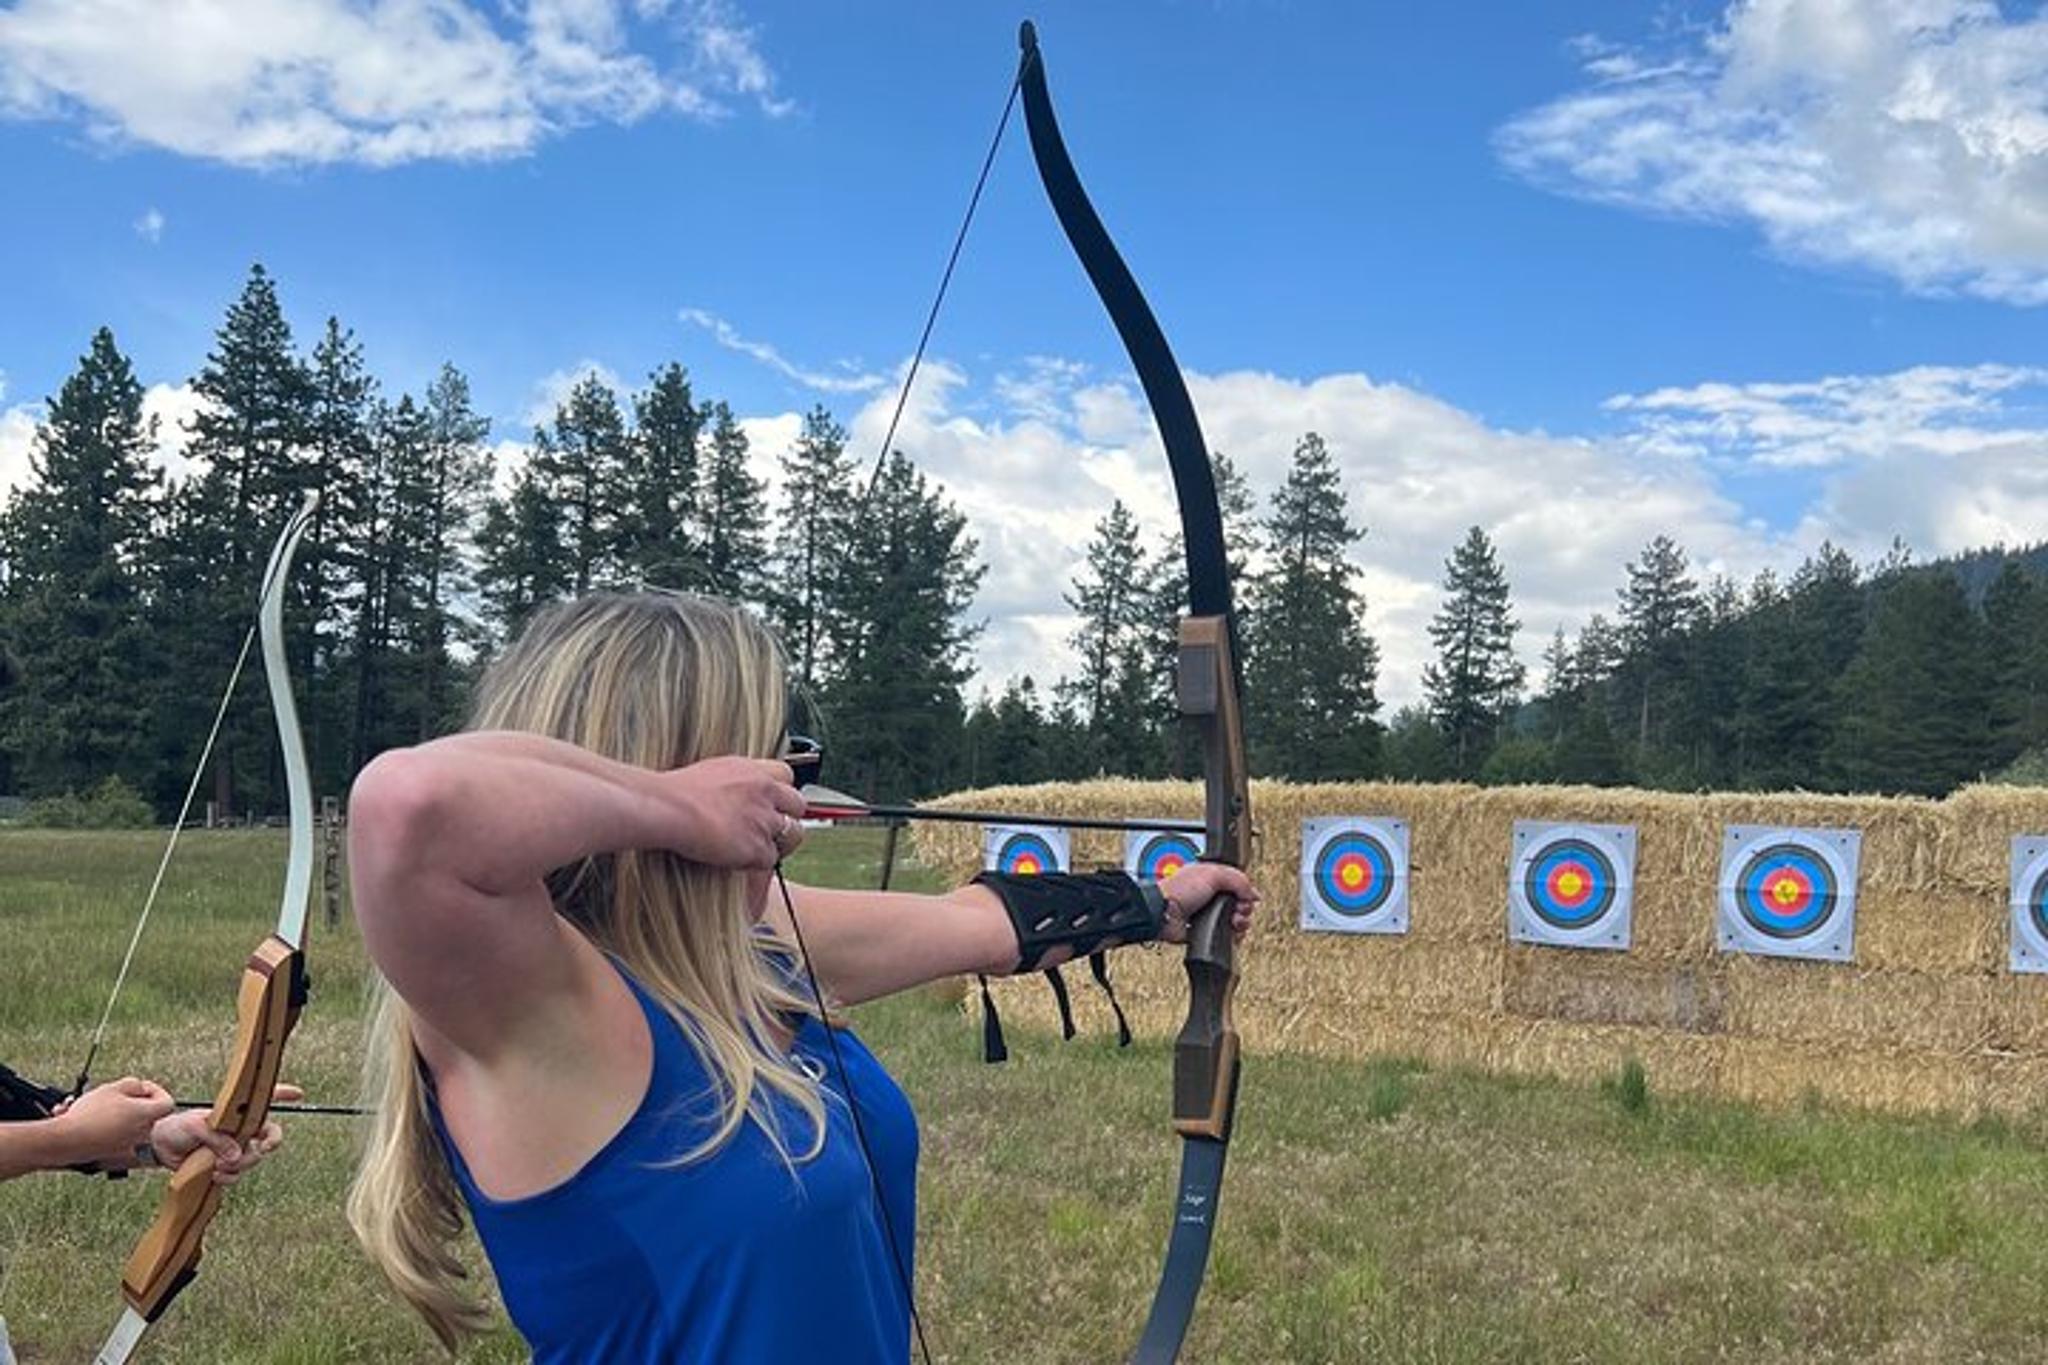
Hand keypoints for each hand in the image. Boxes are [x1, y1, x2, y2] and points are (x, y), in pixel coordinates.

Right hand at [54, 1077, 173, 1167]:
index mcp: (147, 1116)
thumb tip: (140, 1089)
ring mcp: (128, 1146)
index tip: (139, 1087)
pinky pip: (110, 1135)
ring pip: (124, 1124)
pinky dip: (99, 1126)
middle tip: (112, 1095)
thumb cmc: (91, 1114)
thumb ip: (134, 1084)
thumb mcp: (115, 1087)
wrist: (66, 1141)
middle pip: (145, 1113)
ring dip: (109, 1113)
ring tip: (85, 1105)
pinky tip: (79, 1118)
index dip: (155, 1090)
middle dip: (129, 1101)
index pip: (167, 1103)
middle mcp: (142, 1134)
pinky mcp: (111, 1154)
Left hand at [149, 1083, 302, 1183]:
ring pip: (252, 1159)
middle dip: (266, 1145)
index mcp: (235, 1114)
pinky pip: (236, 1175)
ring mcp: (233, 1149)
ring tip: (219, 1166)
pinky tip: (214, 1175)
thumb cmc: (176, 1127)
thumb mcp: (195, 1126)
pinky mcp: (224, 1167)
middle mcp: (239, 1130)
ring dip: (239, 1165)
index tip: (298, 1094)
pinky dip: (228, 1177)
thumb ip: (217, 1138)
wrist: (159, 1147)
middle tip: (260, 1149)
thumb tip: (235, 1154)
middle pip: (268, 1137)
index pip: (264, 1100)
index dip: (282, 1095)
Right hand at [660, 756, 807, 868]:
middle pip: (798, 804)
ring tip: (756, 848)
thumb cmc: (675, 793)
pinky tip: (739, 861)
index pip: (786, 774)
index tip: (771, 802)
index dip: (780, 792)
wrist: (669, 809)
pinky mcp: (758, 847)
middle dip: (788, 817)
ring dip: (779, 842)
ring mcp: (764, 820)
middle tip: (769, 829)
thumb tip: (730, 791)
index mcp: (752, 771)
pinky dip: (757, 863)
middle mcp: (765, 792)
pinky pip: (770, 860)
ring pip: (793, 834)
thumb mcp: (710, 773)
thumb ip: (731, 782)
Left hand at [1157, 863, 1259, 944]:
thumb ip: (1238, 880)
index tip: (1245, 897)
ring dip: (1240, 923)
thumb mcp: (1213, 874)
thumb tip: (1253, 894)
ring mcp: (1207, 913)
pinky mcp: (1204, 929)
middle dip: (1244, 909)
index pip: (1237, 884)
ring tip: (1235, 923)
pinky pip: (1224, 934)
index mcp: (1211, 877)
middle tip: (1239, 911)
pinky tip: (1231, 933)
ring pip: (1234, 920)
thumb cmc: (1179, 890)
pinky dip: (1231, 935)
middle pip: (1239, 903)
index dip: (1245, 892)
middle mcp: (1210, 895)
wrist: (1163, 913)